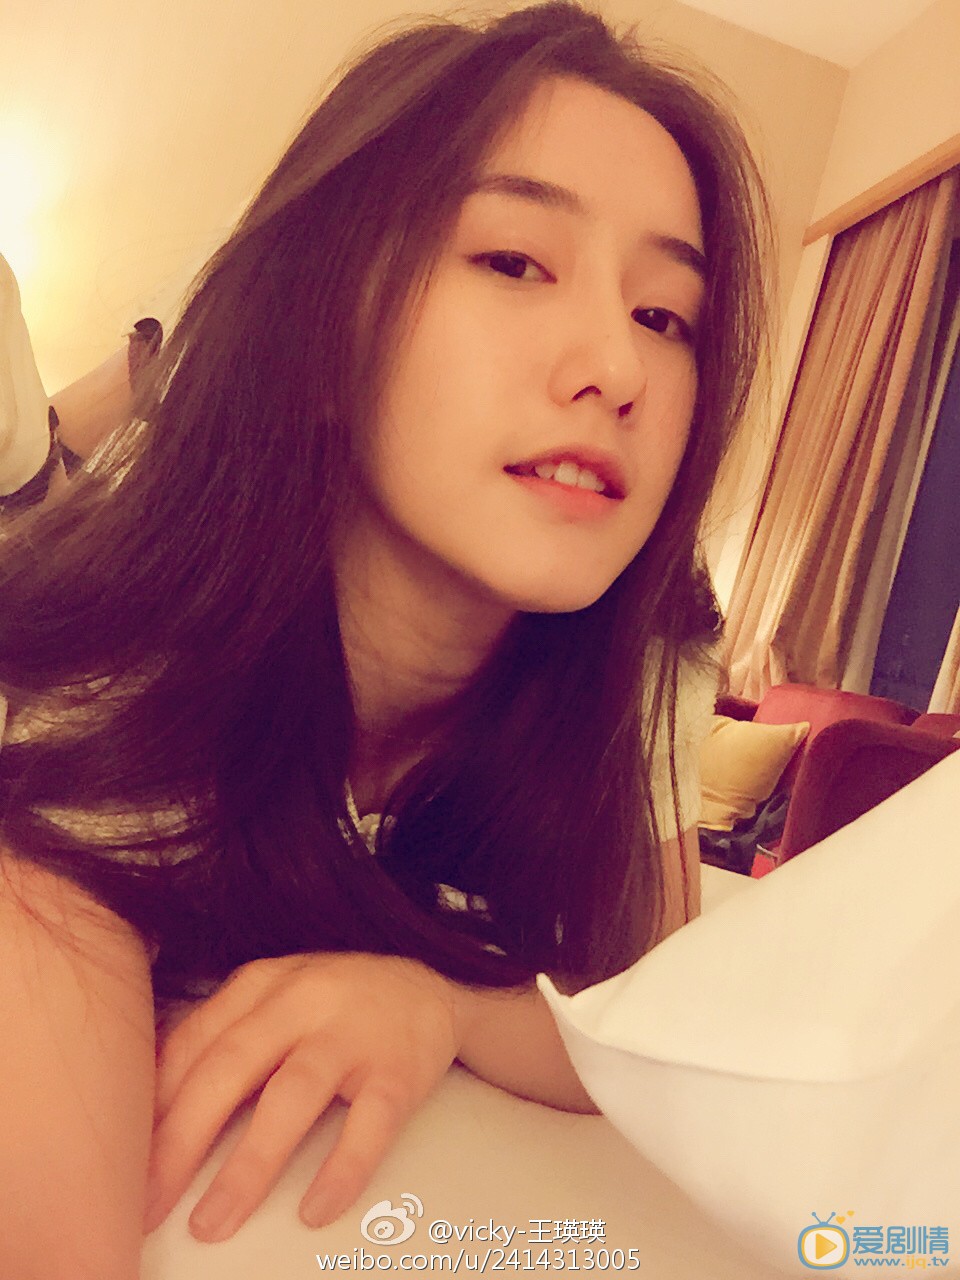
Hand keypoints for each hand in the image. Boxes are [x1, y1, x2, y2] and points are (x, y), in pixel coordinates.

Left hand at [143, 951, 461, 1241]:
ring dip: (248, 1165)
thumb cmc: (331, 1004)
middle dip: (181, 1142)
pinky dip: (341, 1169)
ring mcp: (353, 1034)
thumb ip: (219, 1035)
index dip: (154, 1106)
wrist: (429, 987)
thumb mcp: (272, 997)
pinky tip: (314, 1210)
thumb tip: (144, 1105)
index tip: (121, 1165)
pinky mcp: (400, 1069)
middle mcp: (303, 1001)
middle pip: (230, 1069)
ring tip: (213, 1222)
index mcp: (261, 984)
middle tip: (148, 1205)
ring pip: (293, 1097)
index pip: (193, 1044)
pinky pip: (370, 1125)